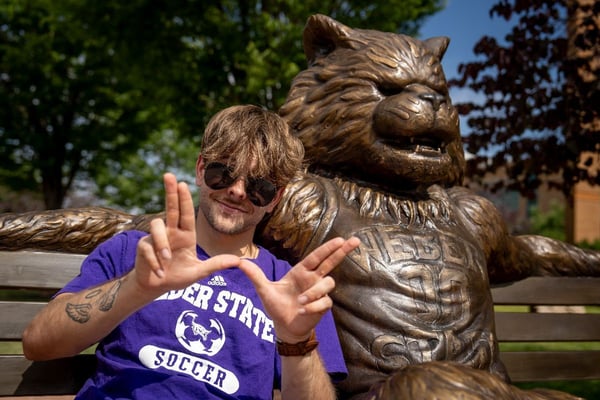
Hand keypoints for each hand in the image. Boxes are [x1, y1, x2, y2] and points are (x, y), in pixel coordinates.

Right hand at [133, 173, 240, 295]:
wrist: (156, 287)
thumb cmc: (178, 277)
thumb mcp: (198, 272)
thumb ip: (215, 265)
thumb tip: (237, 261)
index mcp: (185, 235)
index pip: (186, 214)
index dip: (184, 198)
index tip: (183, 183)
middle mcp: (171, 232)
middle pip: (170, 208)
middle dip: (170, 191)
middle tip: (168, 175)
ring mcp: (156, 237)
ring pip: (156, 226)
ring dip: (162, 243)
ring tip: (166, 260)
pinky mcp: (143, 246)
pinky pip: (148, 247)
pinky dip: (155, 262)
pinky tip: (159, 271)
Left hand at [239, 236, 359, 341]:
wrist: (284, 327)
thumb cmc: (276, 306)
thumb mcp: (264, 290)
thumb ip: (255, 275)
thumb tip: (239, 261)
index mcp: (301, 272)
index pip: (317, 256)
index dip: (328, 247)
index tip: (339, 239)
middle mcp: (313, 279)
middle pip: (332, 262)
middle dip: (343, 252)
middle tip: (355, 241)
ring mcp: (320, 293)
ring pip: (328, 283)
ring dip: (315, 291)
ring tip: (301, 301)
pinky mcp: (323, 306)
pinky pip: (325, 302)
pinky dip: (314, 306)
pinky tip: (304, 310)